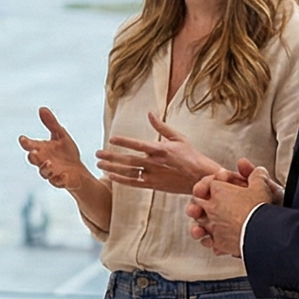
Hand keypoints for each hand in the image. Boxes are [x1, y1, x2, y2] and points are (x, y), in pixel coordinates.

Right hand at [17, 108, 94, 191]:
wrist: (78, 170)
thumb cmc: (66, 152)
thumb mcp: (61, 135)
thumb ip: (51, 123)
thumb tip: (41, 108)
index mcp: (41, 149)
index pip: (30, 145)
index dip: (25, 143)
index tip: (22, 139)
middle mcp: (43, 161)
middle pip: (34, 160)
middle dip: (33, 157)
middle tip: (33, 153)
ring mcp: (51, 172)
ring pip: (44, 172)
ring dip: (45, 168)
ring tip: (49, 163)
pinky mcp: (60, 181)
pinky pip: (58, 182)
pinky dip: (60, 179)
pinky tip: (65, 175)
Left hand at [96, 112, 225, 194]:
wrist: (201, 177)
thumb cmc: (190, 155)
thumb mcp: (178, 138)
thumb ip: (161, 127)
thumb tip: (149, 113)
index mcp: (160, 150)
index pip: (138, 144)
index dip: (124, 141)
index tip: (111, 138)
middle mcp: (154, 163)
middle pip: (128, 159)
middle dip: (111, 156)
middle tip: (97, 153)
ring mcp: (153, 175)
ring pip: (128, 171)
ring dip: (112, 167)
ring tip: (99, 163)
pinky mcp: (154, 185)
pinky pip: (134, 183)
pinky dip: (122, 180)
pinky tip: (111, 176)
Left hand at [186, 157, 276, 257]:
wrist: (263, 233)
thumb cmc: (260, 208)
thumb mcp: (261, 186)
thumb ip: (257, 176)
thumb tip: (258, 171)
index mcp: (219, 191)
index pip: (209, 184)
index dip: (214, 184)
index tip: (221, 187)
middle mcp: (211, 207)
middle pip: (198, 202)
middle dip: (204, 202)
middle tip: (213, 204)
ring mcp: (212, 225)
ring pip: (199, 222)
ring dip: (204, 222)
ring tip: (214, 223)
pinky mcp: (217, 241)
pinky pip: (207, 240)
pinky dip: (211, 239)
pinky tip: (217, 239)